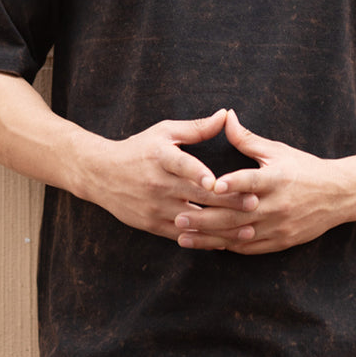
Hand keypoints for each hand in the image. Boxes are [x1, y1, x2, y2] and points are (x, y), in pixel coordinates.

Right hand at [81, 109, 257, 242]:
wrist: (100, 174)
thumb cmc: (138, 149)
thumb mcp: (164, 131)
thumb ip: (197, 128)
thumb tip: (225, 115)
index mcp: (160, 157)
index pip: (181, 165)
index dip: (198, 173)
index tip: (217, 181)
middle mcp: (157, 184)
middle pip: (195, 195)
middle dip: (227, 201)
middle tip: (255, 202)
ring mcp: (154, 207)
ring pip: (192, 220)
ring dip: (221, 227)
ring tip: (248, 229)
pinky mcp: (152, 224)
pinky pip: (182, 235)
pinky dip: (204, 239)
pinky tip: (226, 242)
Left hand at [174, 110, 350, 253]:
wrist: (338, 195)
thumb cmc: (304, 168)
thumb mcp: (278, 150)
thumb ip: (248, 139)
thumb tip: (226, 117)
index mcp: (278, 178)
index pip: (252, 181)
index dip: (232, 184)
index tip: (211, 185)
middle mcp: (278, 205)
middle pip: (238, 214)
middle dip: (206, 217)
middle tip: (178, 215)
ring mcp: (279, 226)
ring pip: (239, 235)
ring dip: (209, 237)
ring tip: (183, 235)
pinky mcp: (281, 242)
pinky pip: (250, 247)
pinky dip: (227, 246)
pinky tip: (207, 245)